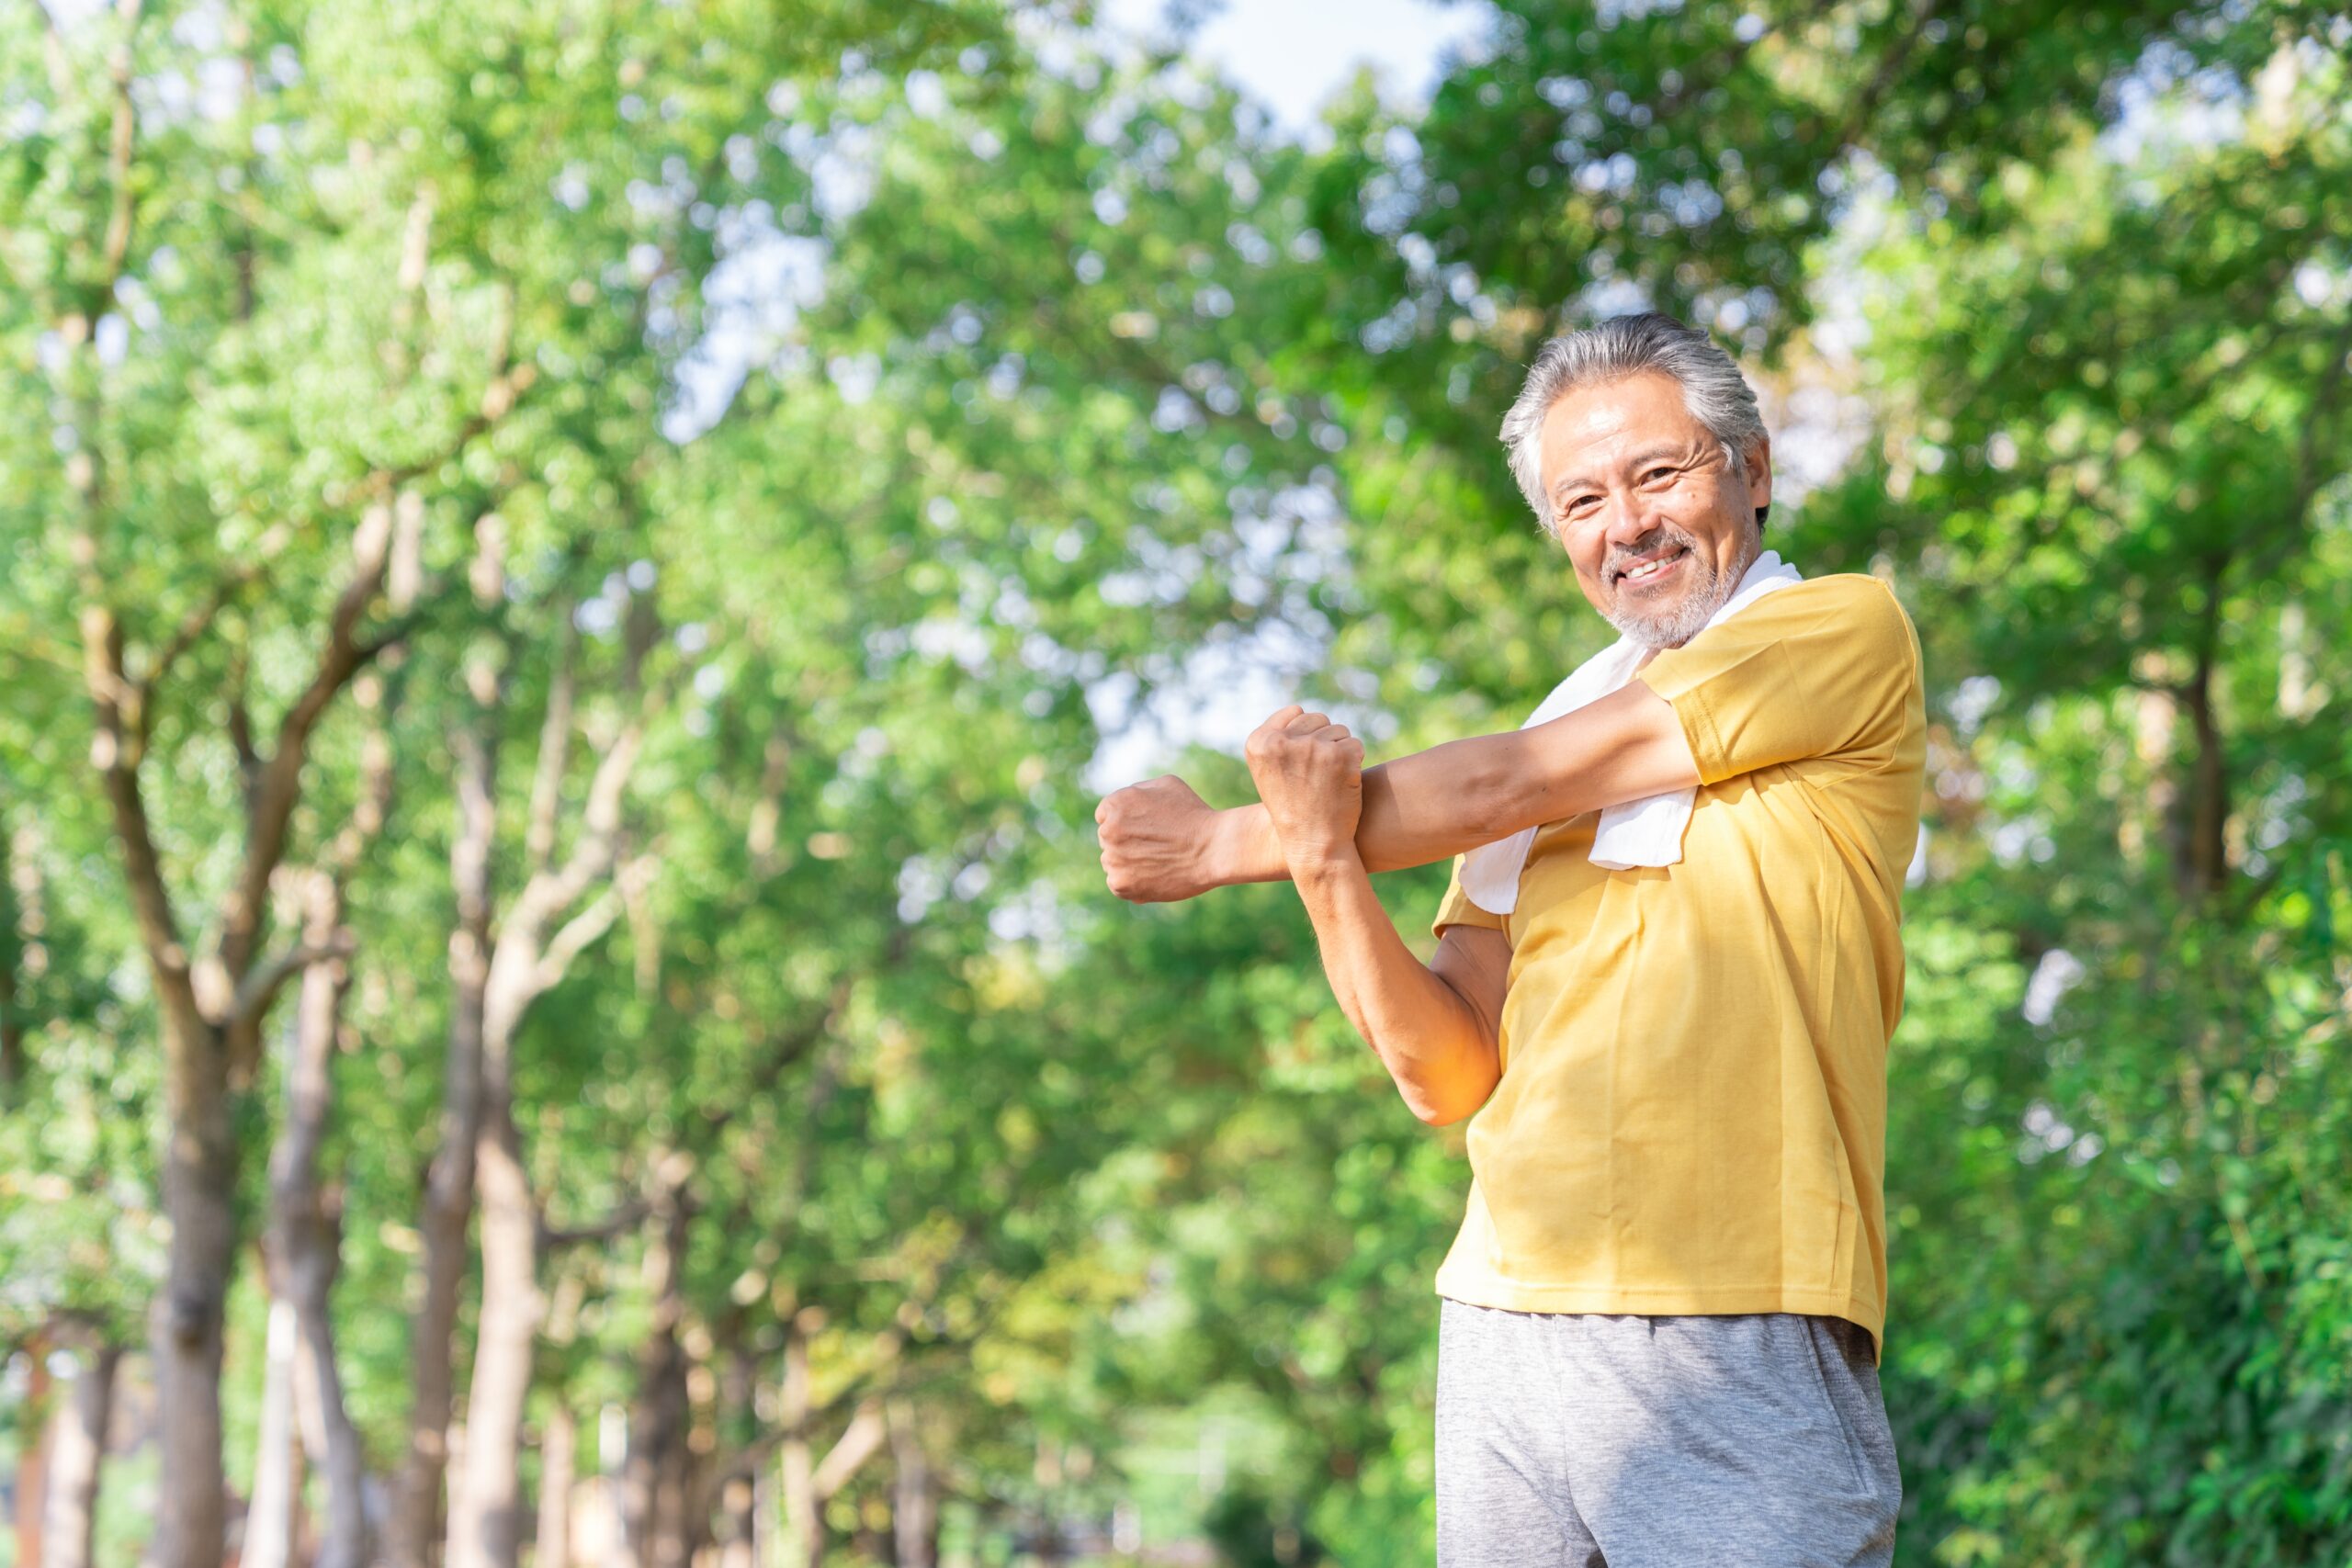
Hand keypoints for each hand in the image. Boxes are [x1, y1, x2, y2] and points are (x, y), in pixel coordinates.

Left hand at [1096, 774, 1220, 901]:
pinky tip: (1155, 875)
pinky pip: (1118, 884)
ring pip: (1112, 862)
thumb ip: (1137, 792)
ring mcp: (1113, 859)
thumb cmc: (1195, 815)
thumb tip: (1121, 804)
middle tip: (1157, 845)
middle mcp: (1109, 830)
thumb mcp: (1166, 785)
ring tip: (1159, 861)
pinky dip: (1133, 883)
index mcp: (1115, 804)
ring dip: (1128, 863)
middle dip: (1127, 842)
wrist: (1213, 849)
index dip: (1128, 822)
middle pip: (1108, 839)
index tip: (1147, 829)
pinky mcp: (1121, 884)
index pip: (1106, 815)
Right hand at [1243, 704, 1363, 868]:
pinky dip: (1355, 761)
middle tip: (1317, 775)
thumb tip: (1298, 709)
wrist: (1313, 844)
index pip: (1294, 712)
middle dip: (1323, 740)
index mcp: (1258, 743)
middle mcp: (1281, 741)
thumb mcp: (1268, 771)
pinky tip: (1343, 783)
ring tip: (1328, 781)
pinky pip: (1355, 744)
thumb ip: (1276, 738)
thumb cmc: (1292, 808)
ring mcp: (1311, 746)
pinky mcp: (1339, 755)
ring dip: (1339, 751)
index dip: (1304, 736)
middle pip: (1317, 718)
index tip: (1300, 764)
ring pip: (1338, 730)